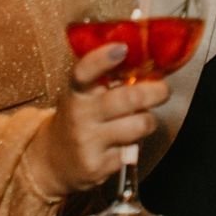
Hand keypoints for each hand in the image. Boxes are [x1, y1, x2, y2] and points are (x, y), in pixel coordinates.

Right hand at [23, 42, 169, 198]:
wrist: (51, 162)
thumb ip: (106, 82)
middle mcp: (80, 116)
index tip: (122, 48)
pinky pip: (133, 151)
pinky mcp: (98, 166)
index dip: (102, 59)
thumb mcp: (82, 96)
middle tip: (164, 90)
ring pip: (138, 125)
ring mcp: (88, 142)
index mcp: (76, 93)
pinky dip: (136, 144)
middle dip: (155, 92)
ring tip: (144, 119)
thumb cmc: (78, 120)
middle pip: (127, 99)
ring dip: (149, 120)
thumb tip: (146, 66)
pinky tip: (126, 142)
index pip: (84, 72)